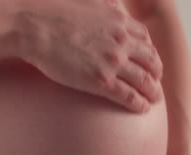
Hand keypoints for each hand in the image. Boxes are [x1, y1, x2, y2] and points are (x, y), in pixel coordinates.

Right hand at [11, 0, 163, 112]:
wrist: (34, 26)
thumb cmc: (53, 12)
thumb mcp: (88, 1)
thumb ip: (104, 5)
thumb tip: (110, 5)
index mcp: (119, 21)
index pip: (145, 40)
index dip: (150, 53)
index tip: (149, 62)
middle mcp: (122, 41)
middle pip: (151, 61)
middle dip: (156, 74)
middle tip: (155, 82)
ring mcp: (114, 62)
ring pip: (144, 81)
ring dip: (152, 92)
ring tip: (154, 99)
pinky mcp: (102, 81)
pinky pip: (129, 96)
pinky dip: (140, 103)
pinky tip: (142, 108)